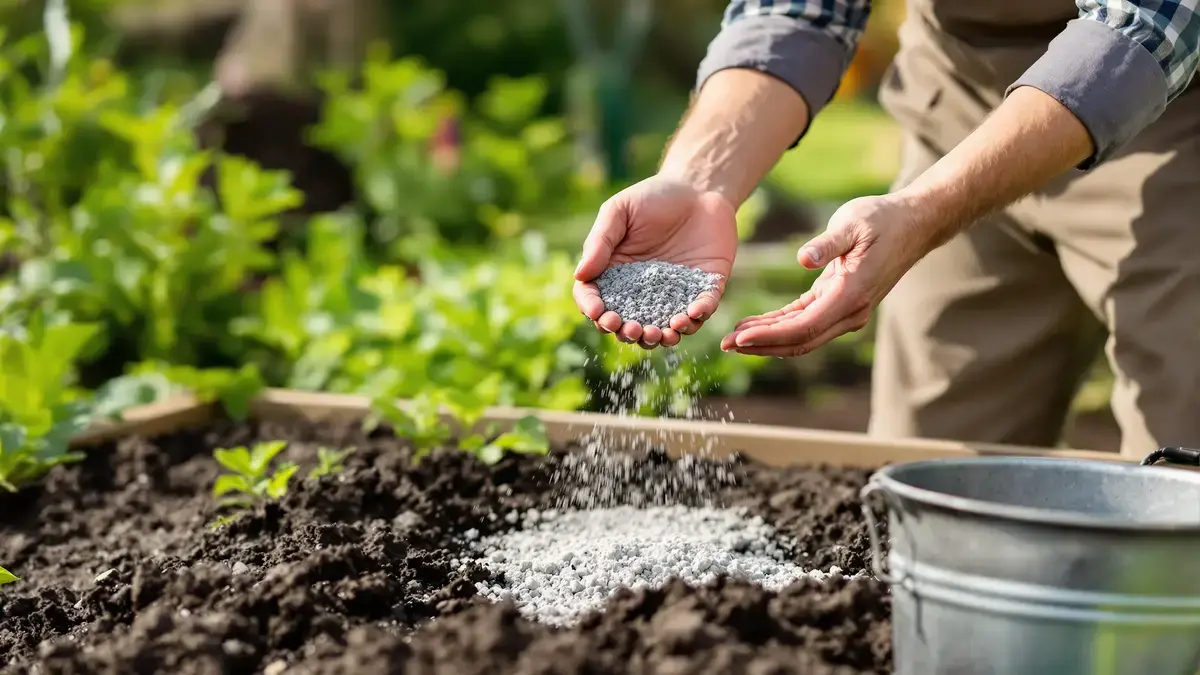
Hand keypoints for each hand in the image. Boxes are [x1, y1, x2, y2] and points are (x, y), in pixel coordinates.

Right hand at [573, 175, 737, 348]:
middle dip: (627, 332)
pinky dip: (696, 318)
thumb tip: (580, 275)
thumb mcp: (619, 211)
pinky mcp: (703, 290)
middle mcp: (642, 291)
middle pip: (628, 323)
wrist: (699, 187)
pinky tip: (691, 314)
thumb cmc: (653, 196)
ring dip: (661, 337)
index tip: (599, 314)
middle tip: (632, 329)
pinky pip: (700, 311)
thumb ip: (600, 241)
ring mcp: (674, 294)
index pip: (597, 299)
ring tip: (662, 334)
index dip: (594, 310)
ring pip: (663, 327)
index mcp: (615, 273)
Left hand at [720, 194, 933, 356]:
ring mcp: (847, 311)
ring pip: (802, 337)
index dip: (770, 335)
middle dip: (762, 345)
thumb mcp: (853, 223)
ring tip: (734, 339)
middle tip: (726, 345)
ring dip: (768, 340)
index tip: (740, 337)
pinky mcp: (841, 303)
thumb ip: (828, 243)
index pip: (803, 326)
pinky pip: (806, 322)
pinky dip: (780, 326)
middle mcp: (851, 311)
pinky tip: (755, 325)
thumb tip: (803, 259)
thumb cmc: (882, 218)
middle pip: (800, 340)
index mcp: (851, 294)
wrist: (914, 223)